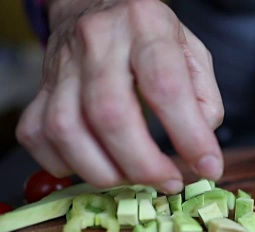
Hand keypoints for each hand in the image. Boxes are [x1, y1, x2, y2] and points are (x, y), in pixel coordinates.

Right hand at [16, 0, 223, 193]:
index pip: (166, 86)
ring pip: (66, 129)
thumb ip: (205, 98)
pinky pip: (38, 135)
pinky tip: (95, 165)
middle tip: (169, 182)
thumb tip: (199, 148)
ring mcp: (62, 63)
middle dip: (143, 164)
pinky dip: (65, 164)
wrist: (94, 5)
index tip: (208, 167)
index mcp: (146, 26)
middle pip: (110, 114)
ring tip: (133, 180)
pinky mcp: (39, 86)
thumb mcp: (192, 52)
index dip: (189, 136)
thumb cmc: (149, 36)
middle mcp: (99, 40)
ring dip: (104, 171)